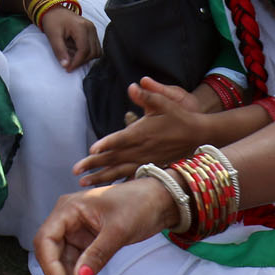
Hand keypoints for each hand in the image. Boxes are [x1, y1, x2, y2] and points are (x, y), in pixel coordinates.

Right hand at [33, 176, 175, 274]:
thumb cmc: (138, 205)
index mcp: (68, 208)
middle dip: (59, 273)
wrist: (159, 201)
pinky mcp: (87, 240)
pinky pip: (77, 260)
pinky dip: (80, 274)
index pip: (46, 238)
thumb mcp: (118, 230)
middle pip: (51, 250)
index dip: (49, 264)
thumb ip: (97, 254)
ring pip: (63, 258)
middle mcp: (67, 218)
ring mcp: (77, 229)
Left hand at [42, 7, 100, 70]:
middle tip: (68, 64)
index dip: (77, 62)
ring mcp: (93, 29)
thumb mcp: (53, 36)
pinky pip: (95, 47)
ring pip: (96, 51)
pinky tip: (76, 51)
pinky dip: (87, 52)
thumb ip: (59, 51)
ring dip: (85, 57)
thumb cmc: (52, 21)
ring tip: (72, 55)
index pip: (84, 50)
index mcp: (81, 27)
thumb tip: (66, 65)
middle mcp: (90, 27)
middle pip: (93, 52)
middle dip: (81, 61)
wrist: (53, 9)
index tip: (68, 69)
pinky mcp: (92, 31)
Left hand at [72, 77, 207, 186]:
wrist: (198, 134)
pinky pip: (132, 177)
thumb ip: (148, 95)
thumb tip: (134, 85)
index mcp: (142, 133)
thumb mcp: (165, 101)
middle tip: (75, 170)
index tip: (91, 151)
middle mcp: (142, 149)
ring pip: (120, 171)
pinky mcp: (152, 167)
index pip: (120, 139)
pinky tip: (107, 188)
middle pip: (114, 158)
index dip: (106, 145)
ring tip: (84, 182)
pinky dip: (118, 182)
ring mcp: (147, 161)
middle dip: (94, 165)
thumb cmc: (179, 116)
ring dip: (101, 177)